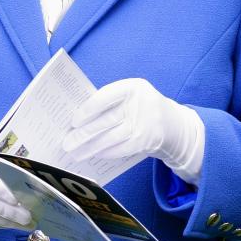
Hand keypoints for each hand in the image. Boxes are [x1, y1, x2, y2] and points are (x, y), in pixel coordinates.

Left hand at [60, 78, 203, 183]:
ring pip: (111, 137)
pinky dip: (106, 152)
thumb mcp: (130, 98)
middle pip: (106, 120)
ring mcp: (145, 124)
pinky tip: (94, 154)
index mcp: (134, 87)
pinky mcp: (147, 141)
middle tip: (67, 142)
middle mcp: (141, 104)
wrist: (172, 123)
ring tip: (76, 153)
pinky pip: (121, 148)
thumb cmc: (140, 108)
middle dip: (84, 133)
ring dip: (91, 147)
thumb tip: (77, 120)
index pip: (106, 96)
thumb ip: (109, 103)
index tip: (73, 120)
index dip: (88, 108)